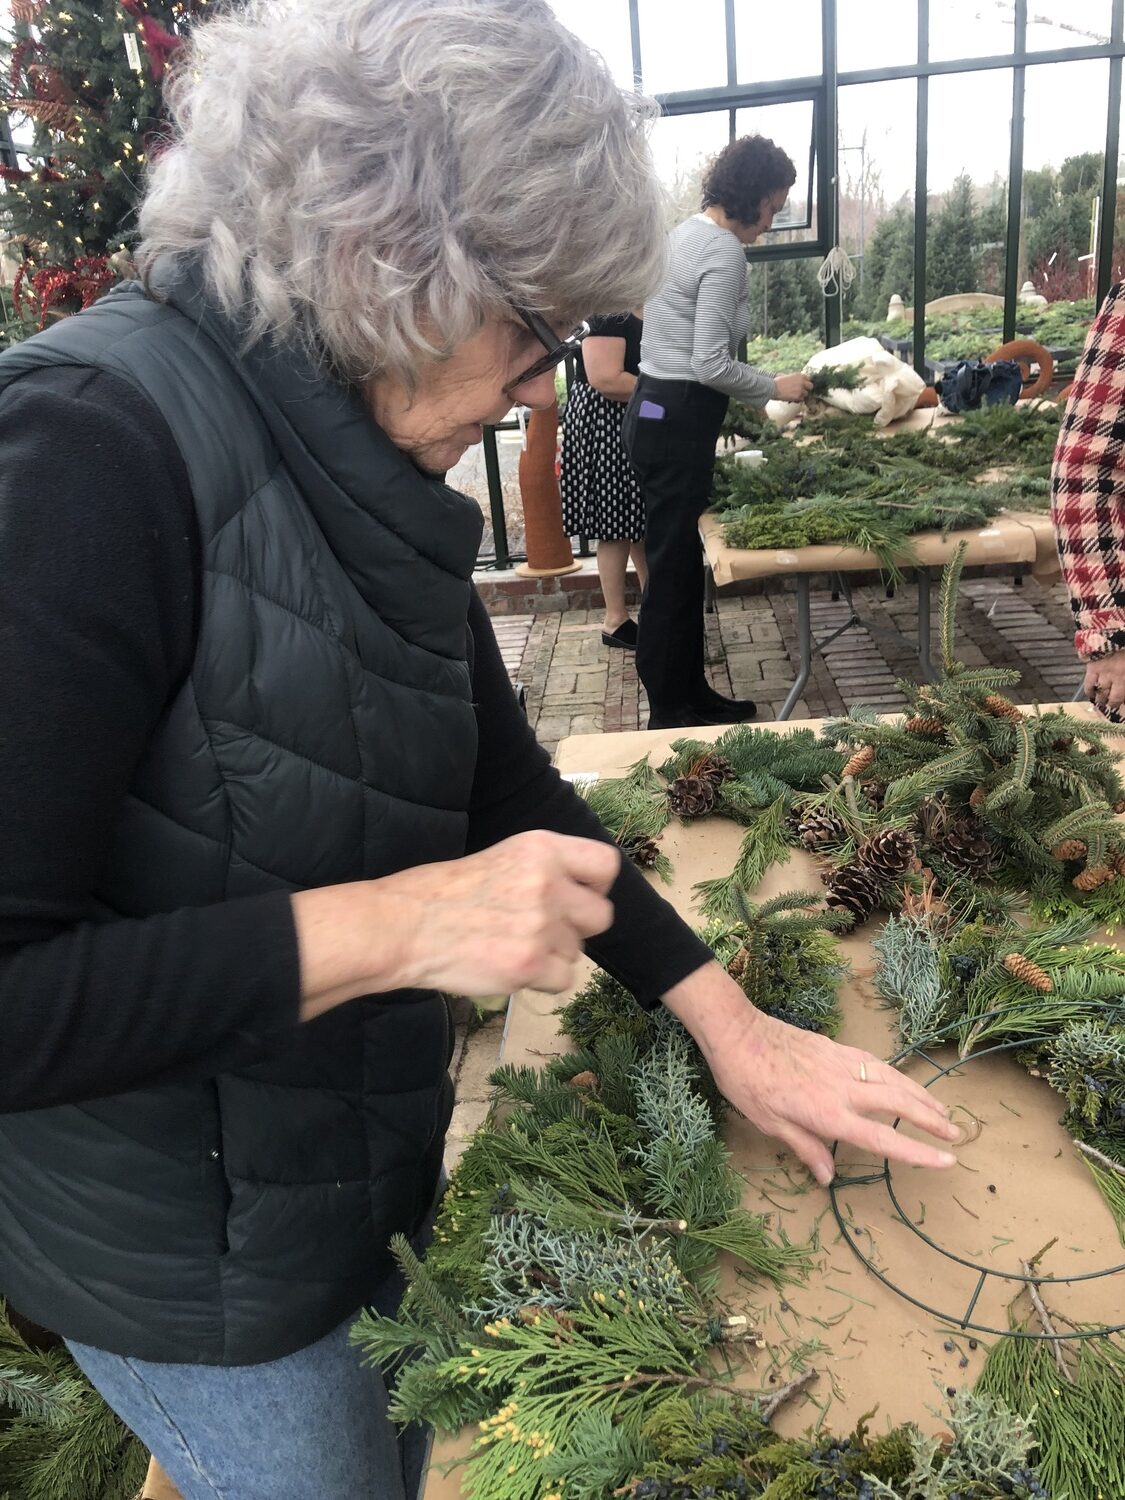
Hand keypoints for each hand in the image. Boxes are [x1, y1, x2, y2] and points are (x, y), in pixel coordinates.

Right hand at [381, 830, 618, 997]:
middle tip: (545, 933)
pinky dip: (541, 982)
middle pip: (600, 917)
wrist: (403, 925)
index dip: (597, 888)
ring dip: (552, 956)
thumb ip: (543, 871)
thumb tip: (576, 897)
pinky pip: (563, 980)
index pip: (605, 864)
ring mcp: (541, 924)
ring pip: (577, 953)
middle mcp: (549, 882)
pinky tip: (511, 969)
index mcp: (542, 849)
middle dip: (577, 929)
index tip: (579, 899)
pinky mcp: (530, 963)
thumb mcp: (502, 858)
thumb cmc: (442, 893)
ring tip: (512, 948)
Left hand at [663, 964, 958, 1185]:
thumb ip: (805, 1148)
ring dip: (921, 1095)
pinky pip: (875, 1063)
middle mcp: (843, 1087)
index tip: (947, 1160)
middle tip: (957, 1134)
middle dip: (932, 1119)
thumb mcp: (770, 1124)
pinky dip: (896, 1074)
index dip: (917, 1151)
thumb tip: (829, 1177)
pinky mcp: (836, 1046)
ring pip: (894, 1079)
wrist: (738, 1032)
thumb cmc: (747, 1082)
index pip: (883, 1138)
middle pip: (900, 1103)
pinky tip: (902, 1081)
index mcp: (829, 1113)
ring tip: (942, 1110)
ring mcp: (842, 1063)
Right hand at [773, 373, 813, 402]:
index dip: (805, 383)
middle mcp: (802, 381)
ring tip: (793, 395)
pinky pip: (801, 400)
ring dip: (801, 395)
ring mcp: (801, 389)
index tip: (802, 385)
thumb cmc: (777, 382)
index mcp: (800, 375)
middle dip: (806, 389)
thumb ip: (795, 379)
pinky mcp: (798, 396)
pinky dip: (797, 400)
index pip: (808, 379)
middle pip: (810, 386)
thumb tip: (797, 383)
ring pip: (806, 394)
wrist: (773, 388)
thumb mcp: (788, 376)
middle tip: (801, 391)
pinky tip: (791, 398)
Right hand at [1084, 651, 1124, 718]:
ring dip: (1101, 699)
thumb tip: (1123, 684)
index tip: (1122, 703)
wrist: (1113, 627)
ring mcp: (1103, 673)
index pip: (1123, 695)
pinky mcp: (1092, 668)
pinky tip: (1090, 694)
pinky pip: (1089, 684)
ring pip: (1101, 692)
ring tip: (1101, 702)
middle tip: (1111, 705)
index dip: (1123, 701)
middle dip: (1113, 703)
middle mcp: (1117, 677)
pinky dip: (1089, 691)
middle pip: (1114, 697)